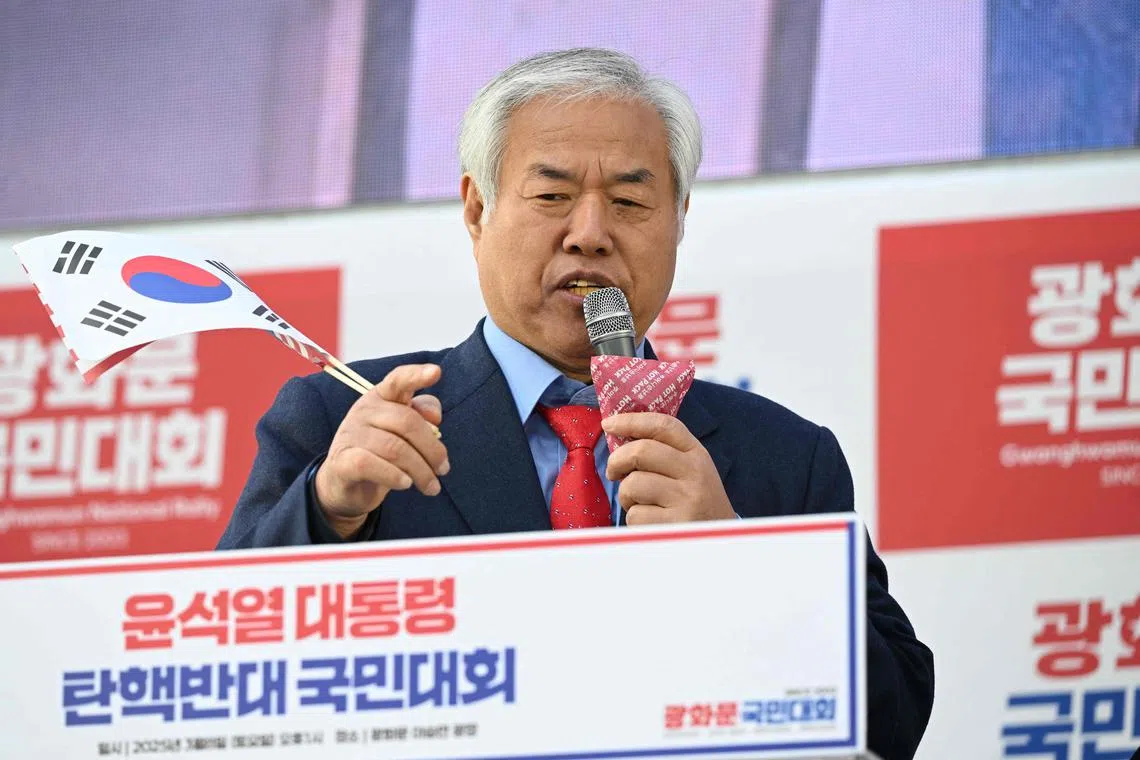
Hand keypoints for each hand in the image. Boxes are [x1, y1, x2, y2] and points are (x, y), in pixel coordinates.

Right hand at [315, 364, 448, 537]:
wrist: (346, 484)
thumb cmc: (381, 452)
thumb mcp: (402, 431)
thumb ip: (421, 415)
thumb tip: (434, 417)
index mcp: (381, 398)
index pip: (398, 380)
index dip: (416, 375)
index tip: (436, 372)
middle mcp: (364, 411)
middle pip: (407, 422)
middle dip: (432, 449)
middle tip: (444, 469)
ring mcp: (351, 435)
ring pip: (395, 448)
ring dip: (420, 471)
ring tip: (432, 486)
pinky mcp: (343, 461)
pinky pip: (372, 465)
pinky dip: (394, 476)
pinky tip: (406, 484)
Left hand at [602, 412, 734, 524]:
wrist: (722, 541)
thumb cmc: (698, 504)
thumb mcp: (691, 472)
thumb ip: (665, 454)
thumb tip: (621, 437)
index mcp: (697, 455)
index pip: (664, 425)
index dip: (632, 420)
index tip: (609, 424)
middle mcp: (695, 473)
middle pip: (642, 451)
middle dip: (617, 460)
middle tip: (613, 473)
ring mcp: (687, 499)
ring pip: (633, 483)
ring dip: (626, 496)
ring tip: (640, 504)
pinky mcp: (675, 524)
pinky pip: (635, 514)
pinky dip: (634, 520)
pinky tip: (651, 523)